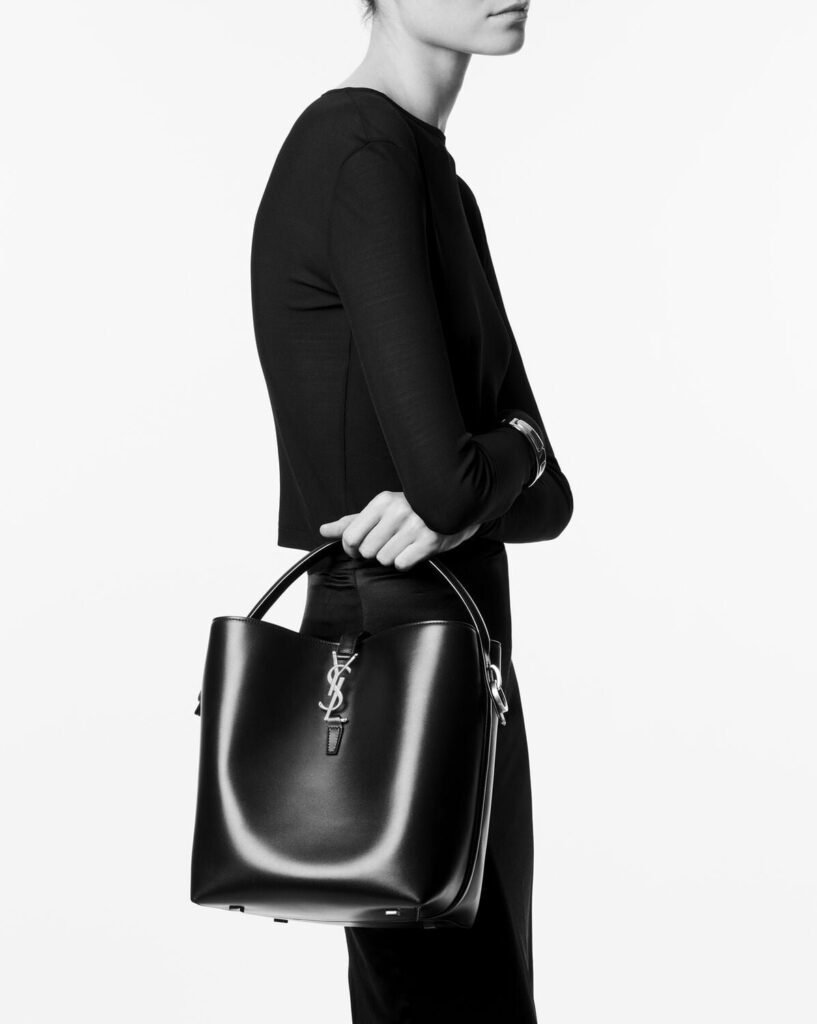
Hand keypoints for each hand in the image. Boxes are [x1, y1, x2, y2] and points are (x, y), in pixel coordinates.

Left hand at [318, 490, 481, 569]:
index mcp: (383, 501)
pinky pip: (402, 564)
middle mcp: (397, 511)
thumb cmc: (413, 509)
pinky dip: (406, 561)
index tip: (358, 548)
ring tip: (403, 543)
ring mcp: (414, 526)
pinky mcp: (429, 541)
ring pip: (384, 559)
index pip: (350, 536)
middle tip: (388, 542)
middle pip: (367, 551)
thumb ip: (352, 521)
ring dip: (392, 556)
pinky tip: (413, 549)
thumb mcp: (381, 509)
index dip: (351, 548)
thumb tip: (324, 530)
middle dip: (375, 551)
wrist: (453, 507)